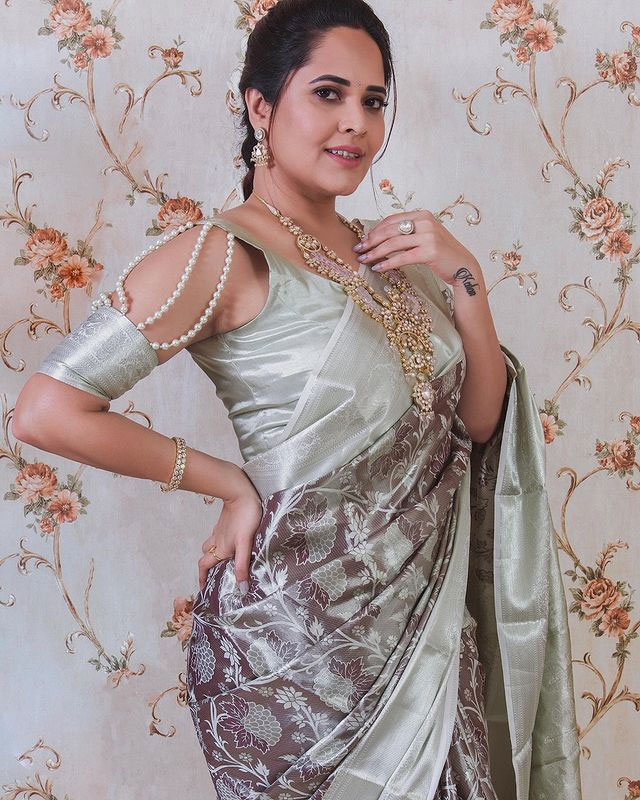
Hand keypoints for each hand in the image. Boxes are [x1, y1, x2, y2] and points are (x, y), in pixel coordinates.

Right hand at [198, 470, 262, 594]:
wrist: (240, 493)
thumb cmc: (244, 518)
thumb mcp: (245, 544)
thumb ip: (242, 565)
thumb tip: (242, 589)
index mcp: (221, 549)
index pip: (204, 566)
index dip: (202, 578)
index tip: (202, 589)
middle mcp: (217, 542)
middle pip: (206, 557)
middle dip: (206, 568)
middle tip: (213, 576)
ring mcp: (219, 531)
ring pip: (210, 545)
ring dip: (212, 554)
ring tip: (222, 561)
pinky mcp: (224, 523)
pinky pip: (218, 536)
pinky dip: (220, 542)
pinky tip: (230, 542)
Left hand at [353, 210, 480, 287]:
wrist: (463, 266)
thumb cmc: (441, 254)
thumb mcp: (425, 236)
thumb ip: (408, 233)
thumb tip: (380, 237)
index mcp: (422, 215)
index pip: (392, 220)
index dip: (375, 230)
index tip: (363, 240)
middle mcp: (426, 222)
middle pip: (390, 230)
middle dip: (371, 241)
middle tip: (358, 250)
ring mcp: (429, 236)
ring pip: (393, 243)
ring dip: (375, 252)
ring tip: (364, 260)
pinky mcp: (430, 252)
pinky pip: (402, 257)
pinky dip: (387, 263)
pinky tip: (378, 268)